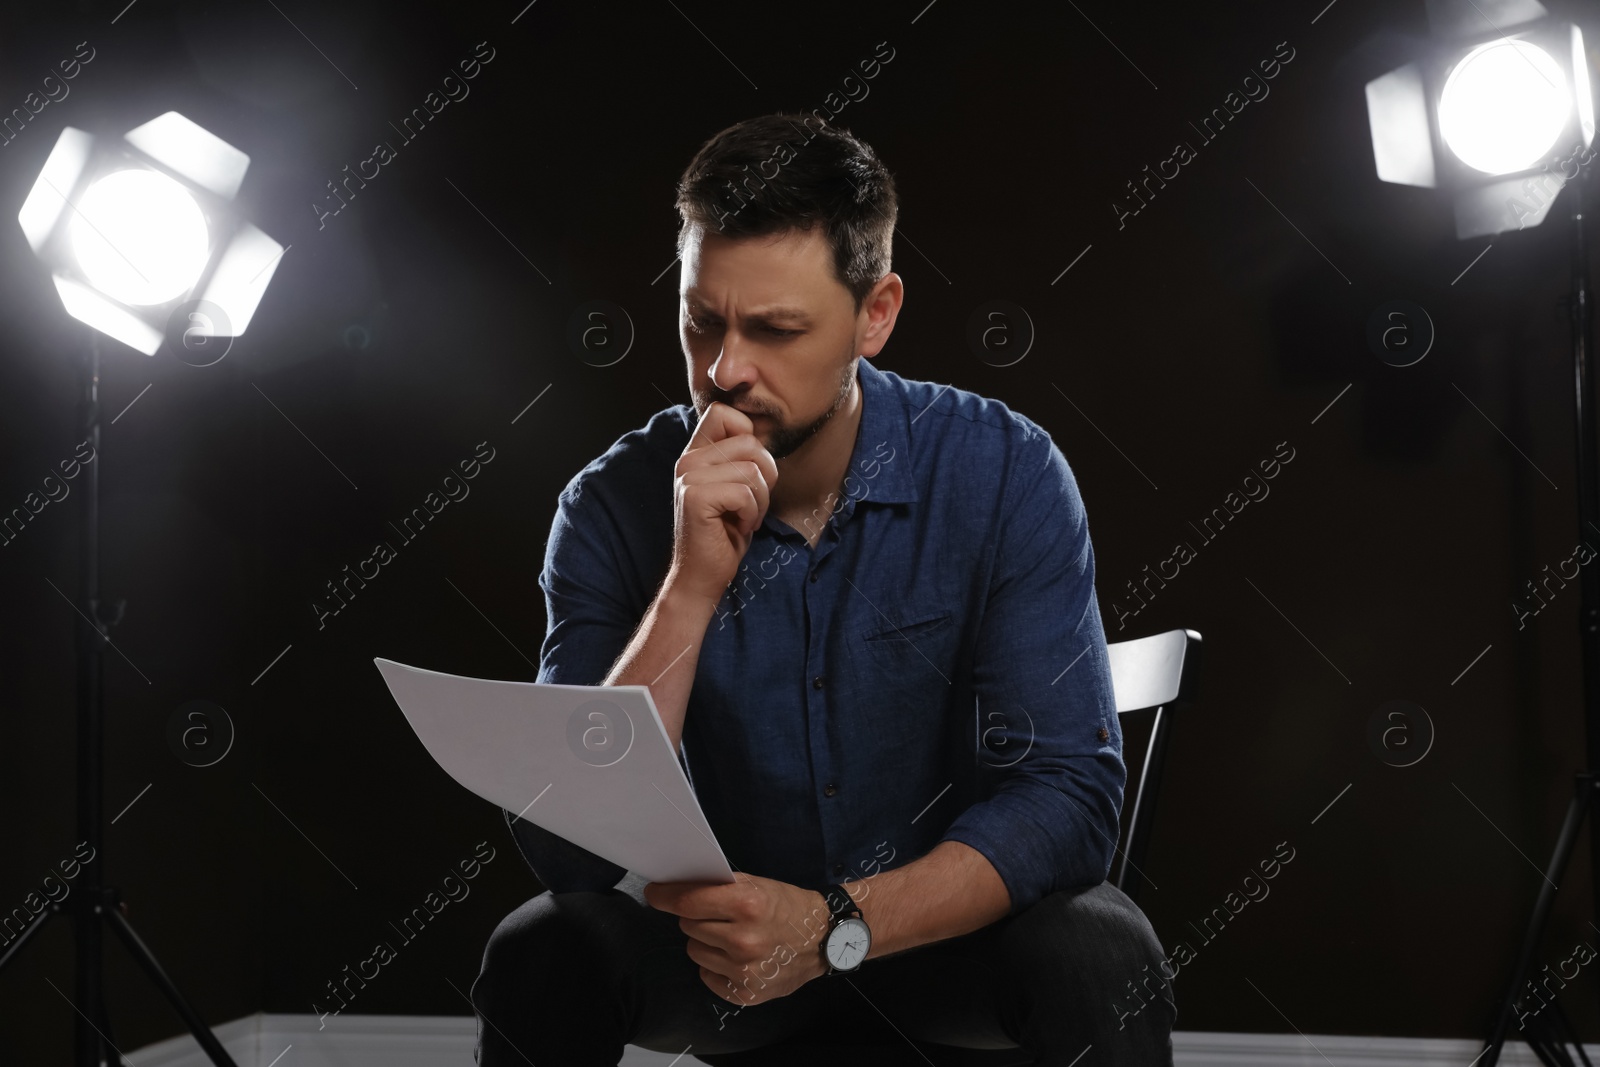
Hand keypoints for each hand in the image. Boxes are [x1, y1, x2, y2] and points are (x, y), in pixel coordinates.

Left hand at [643, 871, 828, 1007]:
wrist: (823, 940)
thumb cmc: (788, 907)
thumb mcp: (758, 885)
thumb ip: (720, 886)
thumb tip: (677, 886)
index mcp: (748, 905)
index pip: (688, 902)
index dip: (665, 896)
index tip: (654, 893)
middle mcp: (744, 939)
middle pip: (689, 925)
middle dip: (698, 917)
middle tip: (720, 916)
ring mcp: (744, 969)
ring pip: (694, 950)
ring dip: (706, 942)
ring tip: (732, 938)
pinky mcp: (745, 992)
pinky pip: (706, 975)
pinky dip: (716, 966)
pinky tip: (737, 957)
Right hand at [668, 402, 778, 603]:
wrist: (704, 575)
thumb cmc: (726, 533)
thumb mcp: (736, 487)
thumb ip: (741, 457)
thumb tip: (764, 432)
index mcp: (696, 453)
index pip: (725, 412)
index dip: (750, 436)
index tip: (750, 471)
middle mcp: (688, 460)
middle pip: (750, 441)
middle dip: (766, 475)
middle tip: (753, 503)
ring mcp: (688, 477)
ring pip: (751, 469)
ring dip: (760, 499)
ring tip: (745, 516)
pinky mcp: (694, 497)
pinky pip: (744, 492)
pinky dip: (752, 513)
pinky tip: (739, 526)